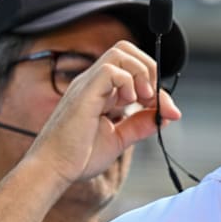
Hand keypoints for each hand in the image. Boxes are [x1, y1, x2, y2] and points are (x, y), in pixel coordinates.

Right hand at [26, 40, 181, 185]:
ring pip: (120, 53)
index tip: (167, 109)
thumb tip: (165, 115)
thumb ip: (140, 125)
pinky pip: (110, 69)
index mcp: (101, 91)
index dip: (155, 83)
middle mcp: (93, 83)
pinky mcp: (83, 93)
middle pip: (126, 50)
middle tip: (153, 98)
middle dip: (149, 68)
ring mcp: (87, 85)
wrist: (53, 171)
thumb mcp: (119, 139)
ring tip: (144, 98)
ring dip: (142, 73)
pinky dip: (128, 82)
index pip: (132, 68)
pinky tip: (130, 102)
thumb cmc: (78, 157)